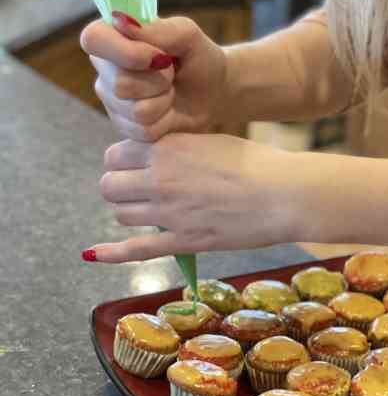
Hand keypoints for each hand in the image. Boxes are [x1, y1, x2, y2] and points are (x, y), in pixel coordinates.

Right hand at [80, 12, 228, 141]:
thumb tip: (121, 21)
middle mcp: (104, 68)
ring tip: (171, 90)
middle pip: (120, 83)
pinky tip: (169, 109)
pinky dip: (166, 121)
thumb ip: (158, 28)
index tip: (158, 56)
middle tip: (172, 72)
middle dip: (158, 80)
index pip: (93, 39)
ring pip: (135, 110)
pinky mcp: (125, 126)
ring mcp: (112, 100)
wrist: (213, 94)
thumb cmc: (198, 58)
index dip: (126, 52)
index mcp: (111, 36)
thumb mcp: (187, 35)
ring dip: (164, 101)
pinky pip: (144, 131)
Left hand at [88, 134, 303, 261]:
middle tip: (139, 190)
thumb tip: (159, 157)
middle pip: (110, 185)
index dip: (124, 161)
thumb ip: (179, 148)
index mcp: (168, 148)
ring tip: (150, 211)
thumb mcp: (212, 141)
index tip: (138, 165)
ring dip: (130, 212)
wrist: (285, 194)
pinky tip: (93, 254)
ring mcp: (170, 212)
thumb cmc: (259, 165)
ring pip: (121, 214)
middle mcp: (160, 178)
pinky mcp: (184, 240)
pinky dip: (111, 253)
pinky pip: (137, 249)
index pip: (116, 154)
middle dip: (120, 186)